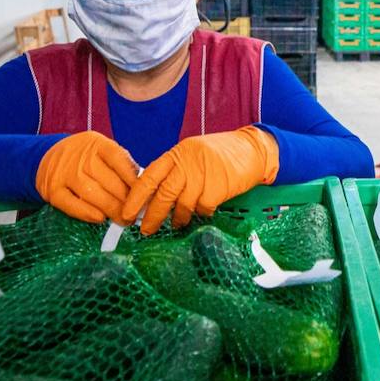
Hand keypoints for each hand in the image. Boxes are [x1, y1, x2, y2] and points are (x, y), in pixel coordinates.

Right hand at [35, 131, 139, 222]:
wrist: (47, 155)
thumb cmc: (84, 156)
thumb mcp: (102, 149)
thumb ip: (121, 163)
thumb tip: (142, 186)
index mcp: (96, 144)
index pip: (118, 159)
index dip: (133, 178)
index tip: (144, 194)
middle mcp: (79, 157)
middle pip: (108, 180)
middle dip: (126, 200)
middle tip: (136, 214)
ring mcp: (64, 173)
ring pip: (92, 194)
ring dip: (111, 209)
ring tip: (123, 219)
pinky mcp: (52, 190)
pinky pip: (72, 205)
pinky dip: (88, 213)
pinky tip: (101, 218)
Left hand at [121, 126, 279, 233]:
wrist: (252, 150)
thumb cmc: (221, 154)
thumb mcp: (193, 154)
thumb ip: (175, 170)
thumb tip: (154, 195)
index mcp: (177, 155)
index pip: (149, 177)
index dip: (135, 197)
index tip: (127, 213)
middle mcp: (187, 164)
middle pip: (163, 195)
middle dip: (152, 216)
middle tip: (146, 230)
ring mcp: (203, 176)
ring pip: (182, 206)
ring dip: (178, 219)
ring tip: (177, 223)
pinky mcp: (217, 189)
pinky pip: (203, 209)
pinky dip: (201, 213)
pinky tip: (203, 211)